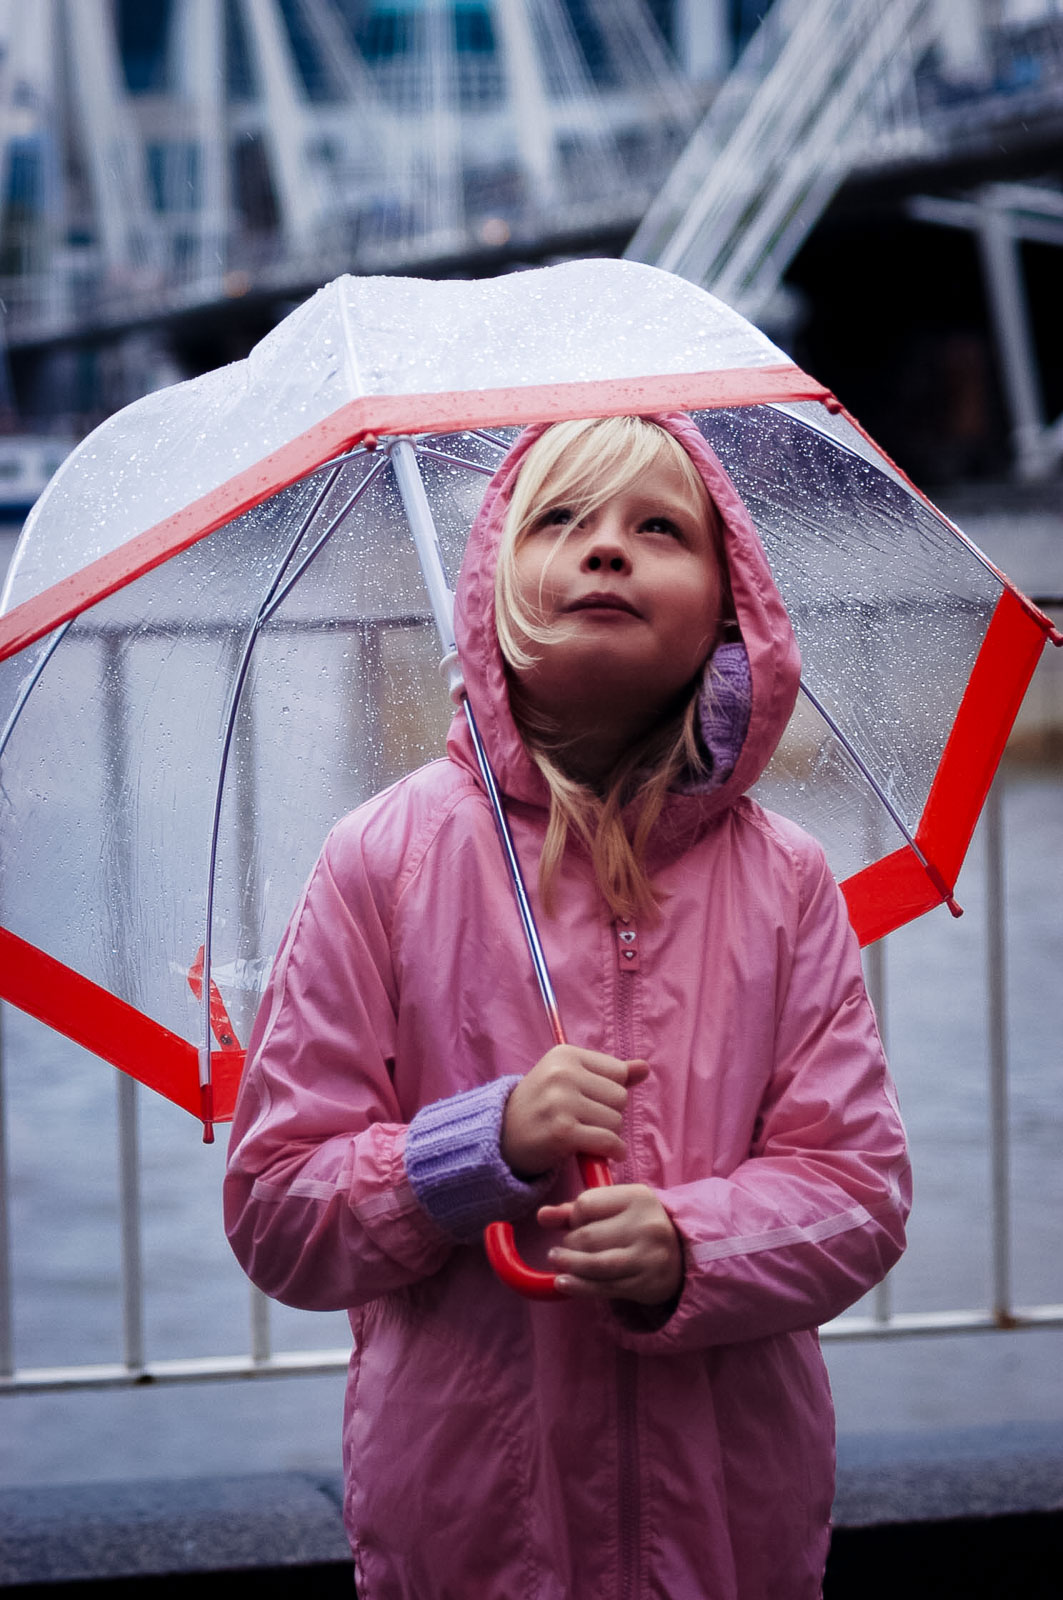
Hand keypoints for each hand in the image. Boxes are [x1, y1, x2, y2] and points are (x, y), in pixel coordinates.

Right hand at [500, 1046, 648, 1177]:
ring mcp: (561, 1102)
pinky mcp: (562, 1132)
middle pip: (620, 1097)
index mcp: (565, 1054)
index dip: (609, 1092)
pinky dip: (612, 1152)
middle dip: (610, 1115)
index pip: (618, 1072)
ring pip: (616, 1121)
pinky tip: (603, 1154)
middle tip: (588, 1123)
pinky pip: (608, 1141)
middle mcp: (562, 1073)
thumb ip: (608, 1074)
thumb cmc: (540, 1107)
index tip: (590, 1103)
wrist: (501, 1137)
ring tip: (586, 1136)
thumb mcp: (569, 1080)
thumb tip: (645, 1067)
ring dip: (608, 1135)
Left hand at [538, 1184, 682, 1305]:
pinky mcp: (646, 1284)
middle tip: (564, 1249)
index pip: (586, 1204)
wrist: (681, 1256)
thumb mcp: (613, 1209)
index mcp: (638, 1197)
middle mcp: (647, 1225)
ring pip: (595, 1263)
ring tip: (557, 1262)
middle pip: (587, 1236)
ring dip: (569, 1265)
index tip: (575, 1224)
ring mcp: (648, 1256)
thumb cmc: (637, 1227)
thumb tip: (542, 1216)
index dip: (573, 1216)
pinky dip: (579, 1286)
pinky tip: (564, 1283)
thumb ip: (575, 1210)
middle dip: (569, 1244)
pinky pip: (604, 1287)